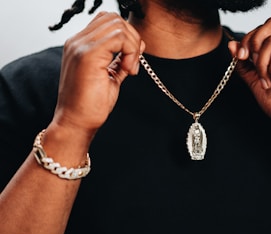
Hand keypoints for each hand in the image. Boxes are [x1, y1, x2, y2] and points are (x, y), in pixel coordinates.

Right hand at [53, 12, 144, 135]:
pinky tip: (129, 70)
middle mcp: (77, 41)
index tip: (132, 61)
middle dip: (132, 38)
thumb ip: (122, 59)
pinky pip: (119, 37)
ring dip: (132, 46)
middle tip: (133, 64)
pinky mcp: (87, 55)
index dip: (127, 37)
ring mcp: (80, 46)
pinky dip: (131, 52)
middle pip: (114, 18)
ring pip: (118, 25)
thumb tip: (138, 45)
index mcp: (80, 45)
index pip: (108, 22)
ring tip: (130, 69)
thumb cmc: (90, 104)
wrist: (76, 123)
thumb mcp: (111, 76)